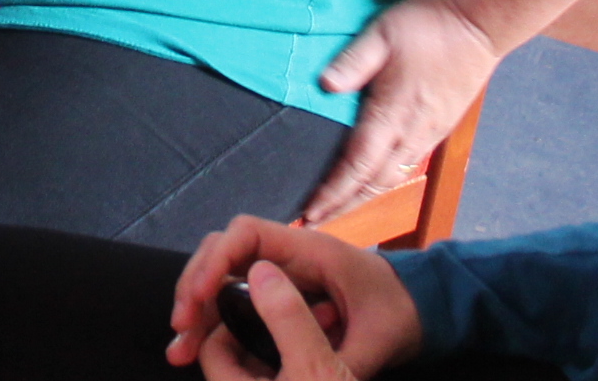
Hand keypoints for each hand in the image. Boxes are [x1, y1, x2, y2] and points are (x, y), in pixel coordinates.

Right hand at [166, 217, 418, 374]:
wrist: (418, 307)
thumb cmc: (400, 311)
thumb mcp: (378, 339)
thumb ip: (342, 352)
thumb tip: (300, 363)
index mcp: (311, 251)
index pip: (248, 234)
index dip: (218, 260)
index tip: (202, 296)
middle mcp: (287, 256)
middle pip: (222, 252)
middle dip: (195, 286)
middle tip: (181, 328)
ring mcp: (279, 274)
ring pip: (222, 278)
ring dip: (197, 308)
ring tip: (180, 349)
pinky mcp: (276, 296)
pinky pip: (234, 299)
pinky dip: (212, 321)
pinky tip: (196, 349)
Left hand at [303, 0, 503, 218]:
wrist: (478, 27)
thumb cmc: (426, 27)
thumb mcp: (382, 34)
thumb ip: (353, 61)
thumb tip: (325, 85)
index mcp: (392, 114)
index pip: (357, 166)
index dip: (333, 192)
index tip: (309, 211)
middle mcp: (411, 133)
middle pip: (373, 183)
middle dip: (343, 205)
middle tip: (312, 221)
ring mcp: (427, 134)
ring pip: (391, 179)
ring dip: (363, 197)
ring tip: (337, 208)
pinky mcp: (438, 129)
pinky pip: (406, 167)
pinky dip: (383, 182)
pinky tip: (372, 182)